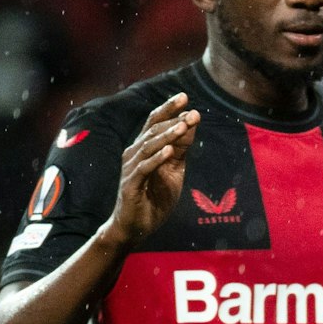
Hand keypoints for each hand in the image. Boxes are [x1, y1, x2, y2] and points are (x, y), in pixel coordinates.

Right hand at [105, 92, 199, 246]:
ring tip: (184, 126)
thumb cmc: (154, 197)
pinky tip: (169, 151)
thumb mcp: (174, 170)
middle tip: (192, 112)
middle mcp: (134, 153)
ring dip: (167, 135)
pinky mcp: (130, 184)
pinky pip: (144, 168)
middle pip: (152, 130)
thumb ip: (180, 150)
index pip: (155, 123)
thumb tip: (191, 125)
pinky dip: (157, 159)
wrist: (136, 226)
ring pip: (149, 146)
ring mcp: (131, 168)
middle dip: (173, 120)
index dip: (169, 109)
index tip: (185, 97)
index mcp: (144, 148)